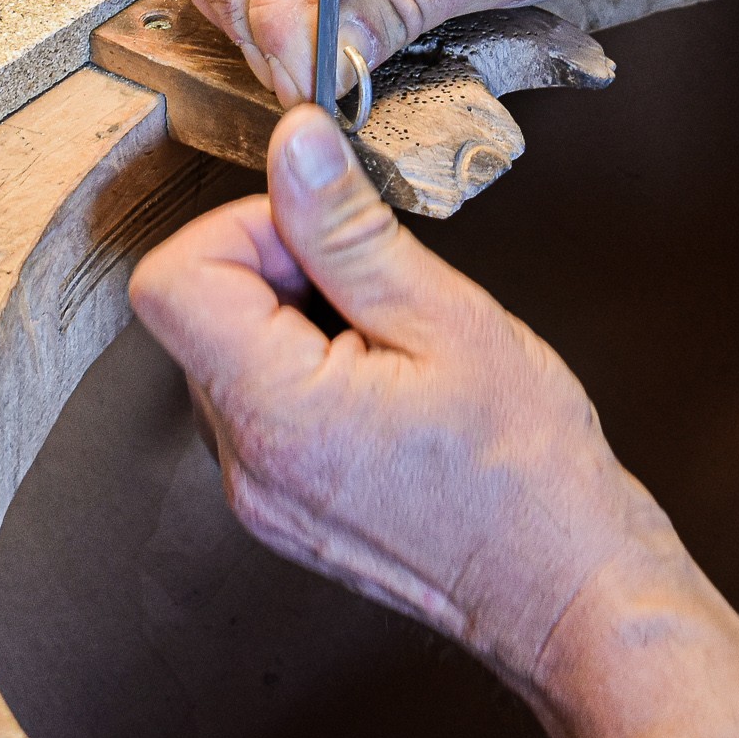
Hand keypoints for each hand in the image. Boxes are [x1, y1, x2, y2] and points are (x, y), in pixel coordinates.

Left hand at [128, 107, 738, 737]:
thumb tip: (295, 148)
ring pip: (228, 353)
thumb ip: (349, 230)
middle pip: (199, 312)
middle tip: (377, 289)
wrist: (566, 589)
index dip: (243, 230)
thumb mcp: (447, 317)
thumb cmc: (528, 471)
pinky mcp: (278, 506)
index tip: (321, 235)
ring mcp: (257, 493)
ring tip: (392, 345)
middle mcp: (245, 463)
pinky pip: (257, 404)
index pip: (173, 280)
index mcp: (277, 413)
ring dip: (296, 319)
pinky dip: (306, 369)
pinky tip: (384, 385)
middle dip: (279, 269)